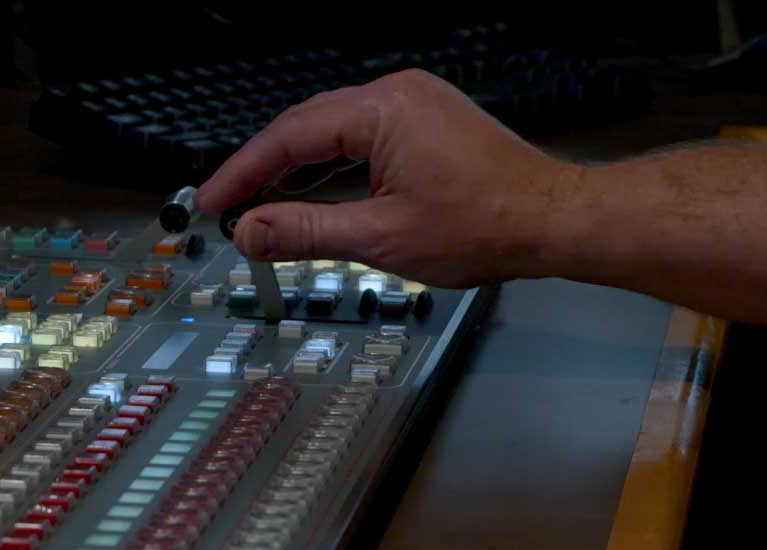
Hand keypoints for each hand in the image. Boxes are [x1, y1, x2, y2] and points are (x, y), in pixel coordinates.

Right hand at [195, 69, 580, 287]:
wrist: (554, 221)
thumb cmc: (484, 227)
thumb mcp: (382, 239)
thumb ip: (307, 232)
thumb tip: (251, 233)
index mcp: (382, 109)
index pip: (290, 137)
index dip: (244, 173)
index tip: (212, 202)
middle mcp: (396, 93)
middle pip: (308, 127)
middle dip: (264, 170)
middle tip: (225, 208)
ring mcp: (415, 103)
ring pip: (335, 132)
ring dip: (296, 169)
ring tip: (258, 206)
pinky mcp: (429, 121)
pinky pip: (364, 136)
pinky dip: (332, 165)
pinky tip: (311, 192)